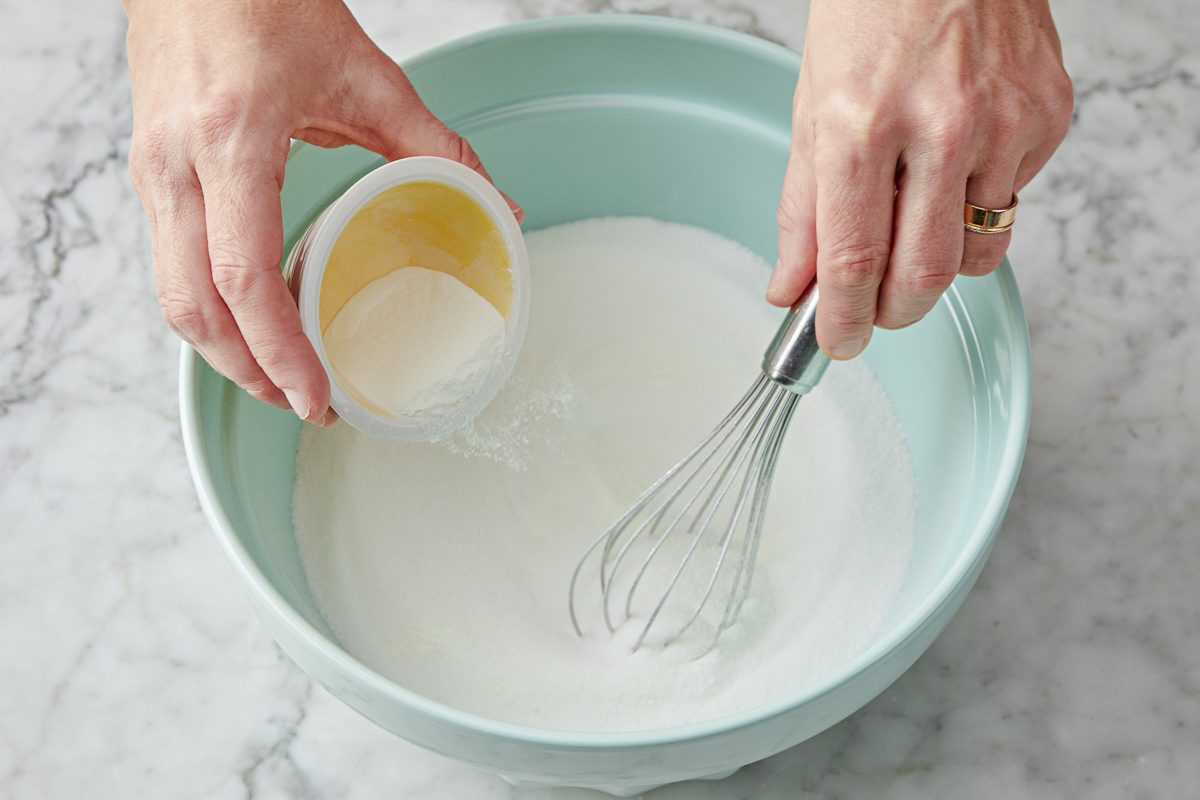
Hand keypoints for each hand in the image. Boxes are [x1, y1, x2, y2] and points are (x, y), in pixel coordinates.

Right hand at [124, 0, 521, 421]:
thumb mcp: (364, 72)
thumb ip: (432, 143)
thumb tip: (492, 202)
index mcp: (232, 140)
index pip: (242, 277)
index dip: (277, 350)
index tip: (314, 396)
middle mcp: (176, 164)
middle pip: (195, 307)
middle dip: (248, 372)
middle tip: (305, 403)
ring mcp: (151, 169)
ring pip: (171, 294)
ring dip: (223, 350)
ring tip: (281, 377)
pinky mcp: (147, 169)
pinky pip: (168, 263)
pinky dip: (208, 308)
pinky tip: (252, 320)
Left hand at [767, 0, 1071, 357]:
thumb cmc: (870, 17)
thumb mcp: (811, 110)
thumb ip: (802, 210)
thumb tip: (793, 287)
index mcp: (862, 124)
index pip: (854, 261)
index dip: (841, 320)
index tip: (836, 341)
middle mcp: (939, 126)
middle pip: (921, 277)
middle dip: (891, 314)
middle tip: (872, 312)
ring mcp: (1002, 123)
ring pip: (972, 254)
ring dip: (934, 267)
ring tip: (910, 227)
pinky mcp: (1045, 117)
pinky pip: (1010, 204)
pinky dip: (975, 209)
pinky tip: (954, 167)